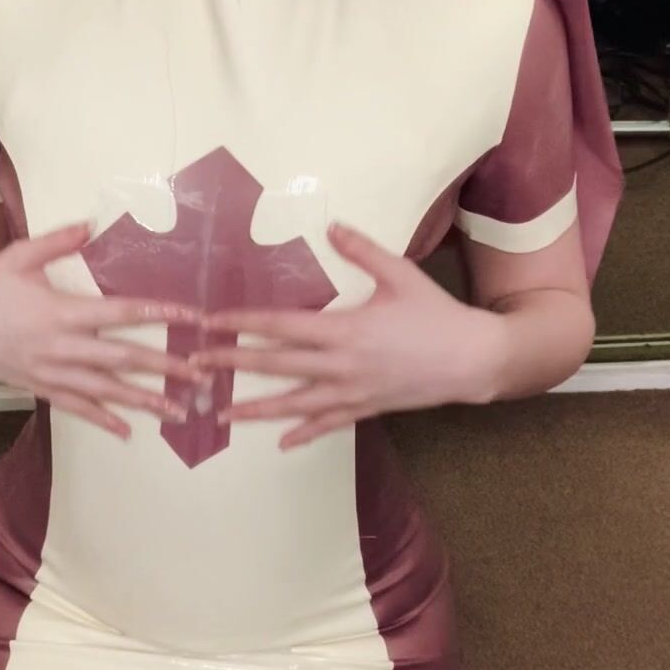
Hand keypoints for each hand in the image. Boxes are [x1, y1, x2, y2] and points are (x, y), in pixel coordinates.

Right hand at [0, 222, 201, 438]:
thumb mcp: (19, 255)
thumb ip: (57, 241)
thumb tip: (90, 224)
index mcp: (62, 311)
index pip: (121, 314)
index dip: (159, 315)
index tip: (192, 318)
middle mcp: (63, 347)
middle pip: (124, 360)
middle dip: (166, 368)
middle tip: (203, 377)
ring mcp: (52, 372)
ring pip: (106, 391)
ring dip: (145, 401)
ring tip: (179, 412)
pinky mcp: (40, 387)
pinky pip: (77, 408)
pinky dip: (103, 420)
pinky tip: (127, 432)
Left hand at [189, 221, 505, 448]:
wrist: (473, 360)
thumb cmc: (436, 314)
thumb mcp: (401, 274)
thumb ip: (363, 250)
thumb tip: (332, 226)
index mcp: (345, 330)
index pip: (281, 326)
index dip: (243, 325)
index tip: (212, 323)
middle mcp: (341, 365)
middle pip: (277, 366)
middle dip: (234, 365)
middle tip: (196, 367)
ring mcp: (352, 391)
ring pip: (295, 404)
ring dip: (257, 408)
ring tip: (222, 414)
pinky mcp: (366, 408)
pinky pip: (329, 423)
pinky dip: (304, 433)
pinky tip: (281, 443)